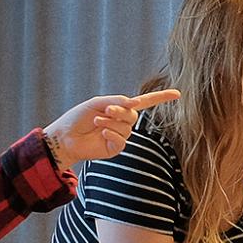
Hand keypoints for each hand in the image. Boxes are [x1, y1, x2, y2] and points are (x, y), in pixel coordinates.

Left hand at [45, 89, 181, 164]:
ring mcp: (120, 136)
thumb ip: (116, 101)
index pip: (145, 103)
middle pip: (133, 115)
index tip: (177, 94)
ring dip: (111, 122)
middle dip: (120, 111)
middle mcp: (122, 122)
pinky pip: (122, 140)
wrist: (64, 136)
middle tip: (105, 109)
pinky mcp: (115, 148)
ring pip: (127, 127)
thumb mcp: (97, 102)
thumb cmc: (78, 118)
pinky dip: (112, 134)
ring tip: (96, 122)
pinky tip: (101, 133)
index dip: (161, 98)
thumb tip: (135, 102)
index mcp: (119, 109)